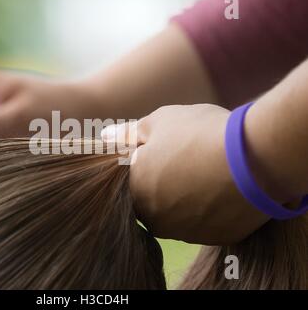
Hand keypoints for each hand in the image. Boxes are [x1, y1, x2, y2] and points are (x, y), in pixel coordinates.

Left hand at [103, 104, 268, 244]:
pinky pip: (206, 221)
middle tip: (188, 158)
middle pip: (154, 200)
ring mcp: (185, 232)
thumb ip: (128, 134)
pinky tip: (224, 186)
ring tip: (208, 170)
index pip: (131, 181)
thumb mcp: (158, 122)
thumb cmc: (198, 134)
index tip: (165, 150)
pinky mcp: (215, 237)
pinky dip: (210, 207)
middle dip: (165, 181)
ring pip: (179, 213)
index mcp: (135, 191)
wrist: (254, 159)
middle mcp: (154, 219)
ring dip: (187, 196)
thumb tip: (106, 137)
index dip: (147, 163)